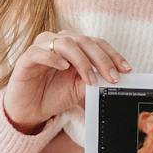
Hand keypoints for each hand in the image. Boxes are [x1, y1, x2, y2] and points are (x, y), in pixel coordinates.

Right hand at [1, 30, 127, 131]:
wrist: (29, 110)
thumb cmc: (53, 95)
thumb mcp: (78, 90)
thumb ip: (93, 82)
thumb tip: (113, 80)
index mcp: (73, 47)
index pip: (96, 43)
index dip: (112, 54)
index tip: (126, 69)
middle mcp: (58, 42)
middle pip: (84, 41)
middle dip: (101, 59)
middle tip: (112, 77)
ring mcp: (41, 48)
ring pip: (65, 42)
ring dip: (82, 60)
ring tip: (90, 79)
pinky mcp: (26, 58)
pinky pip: (39, 51)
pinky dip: (53, 57)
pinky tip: (64, 66)